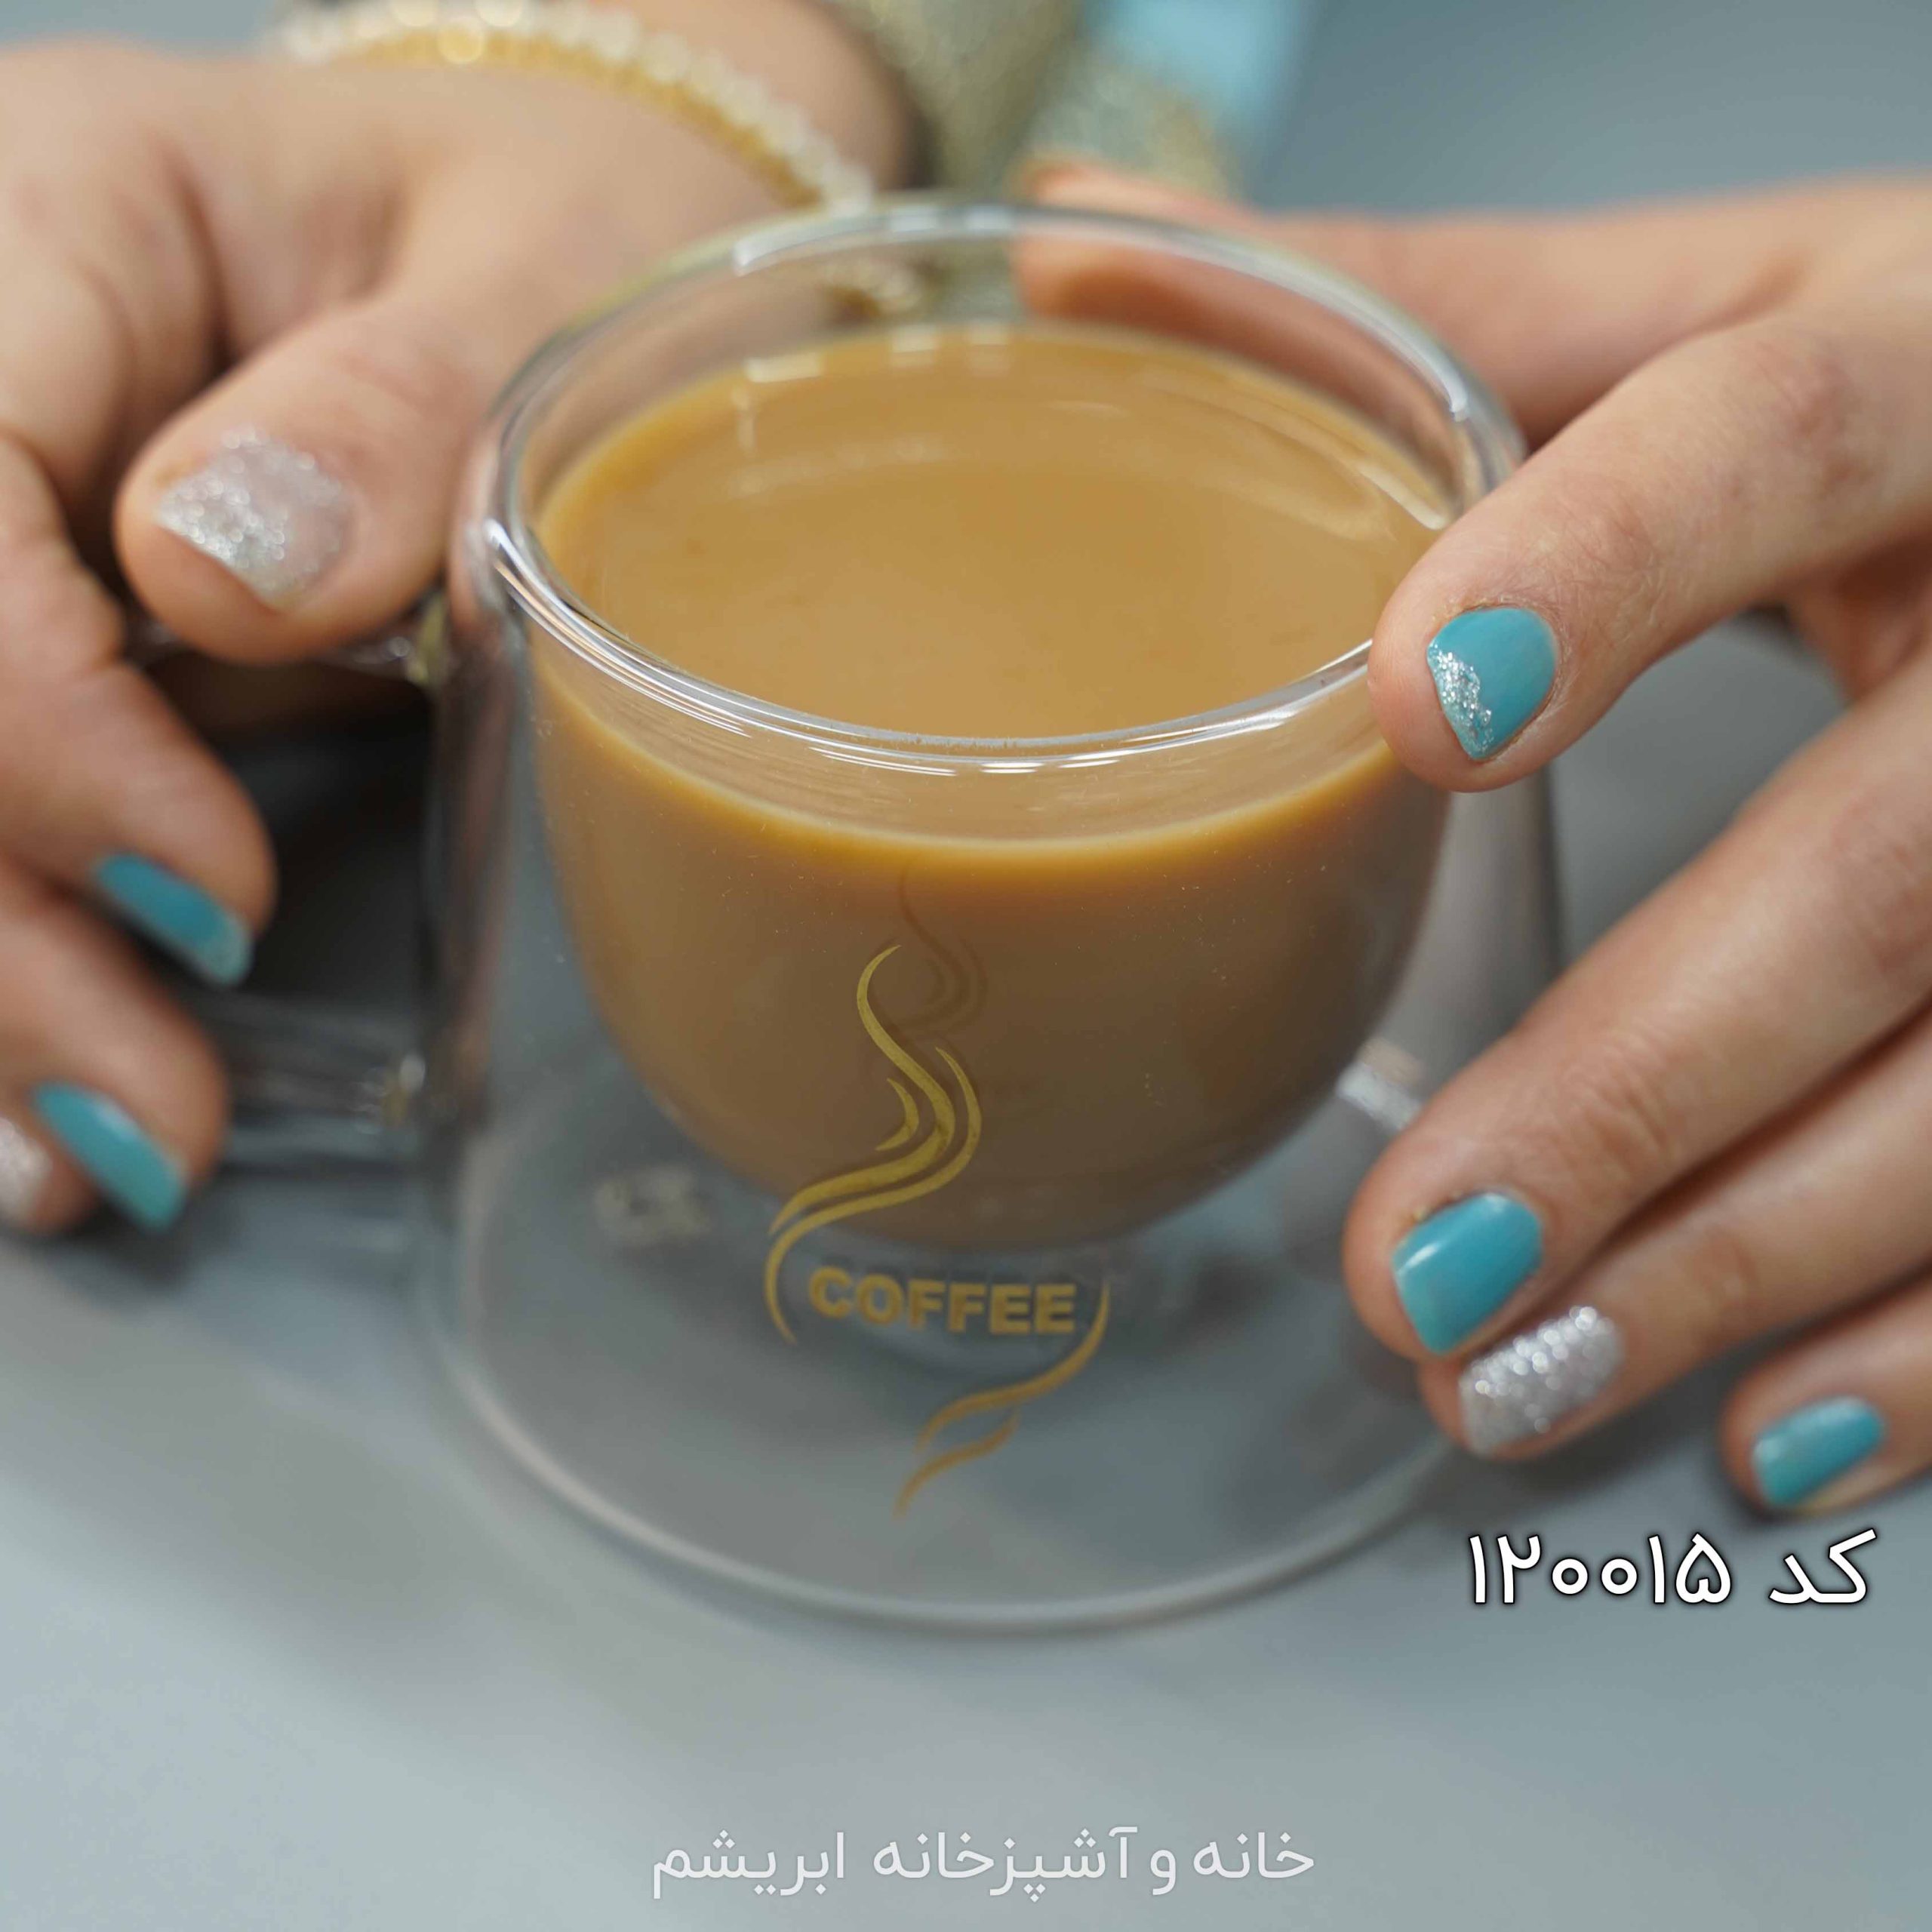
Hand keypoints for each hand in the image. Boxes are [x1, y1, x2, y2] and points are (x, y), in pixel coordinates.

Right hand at [0, 15, 901, 1233]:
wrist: (556, 237)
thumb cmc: (567, 223)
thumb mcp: (537, 275)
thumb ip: (396, 408)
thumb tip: (220, 577)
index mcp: (51, 214)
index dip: (32, 723)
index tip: (205, 895)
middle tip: (148, 1119)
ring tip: (96, 1164)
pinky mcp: (38, 620)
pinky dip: (17, 948)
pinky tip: (46, 1122)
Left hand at [1040, 165, 1931, 1513]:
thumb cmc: (1892, 387)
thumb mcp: (1693, 313)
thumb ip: (1417, 313)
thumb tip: (1070, 238)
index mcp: (1922, 368)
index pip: (1786, 435)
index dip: (1611, 567)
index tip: (1409, 709)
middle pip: (1890, 861)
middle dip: (1644, 1080)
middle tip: (1415, 1253)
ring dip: (1748, 1258)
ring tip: (1509, 1377)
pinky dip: (1926, 1337)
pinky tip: (1753, 1425)